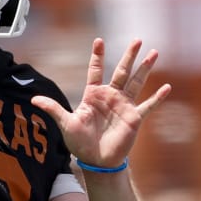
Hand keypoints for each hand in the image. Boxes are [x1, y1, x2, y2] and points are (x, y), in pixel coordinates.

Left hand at [35, 38, 171, 169]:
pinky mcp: (134, 118)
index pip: (96, 70)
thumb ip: (53, 109)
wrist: (96, 161)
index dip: (97, 56)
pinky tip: (167, 87)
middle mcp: (110, 96)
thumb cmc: (80, 143)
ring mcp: (124, 106)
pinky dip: (157, 97)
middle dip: (129, 55)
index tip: (99, 40)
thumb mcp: (65, 124)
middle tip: (137, 39)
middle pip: (122, 71)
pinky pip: (148, 105)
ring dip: (145, 68)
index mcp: (93, 95)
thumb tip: (33, 101)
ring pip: (137, 82)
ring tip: (154, 53)